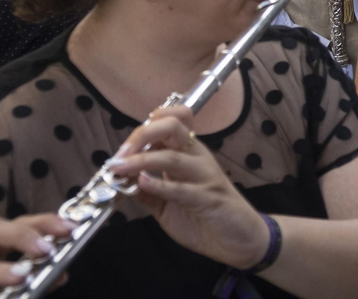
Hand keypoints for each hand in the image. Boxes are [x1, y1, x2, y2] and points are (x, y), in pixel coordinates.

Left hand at [107, 106, 270, 269]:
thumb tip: (119, 181)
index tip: (128, 143)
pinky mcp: (208, 198)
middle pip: (172, 126)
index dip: (149, 123)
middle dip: (141, 135)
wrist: (238, 239)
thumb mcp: (167, 204)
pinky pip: (181, 188)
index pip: (174, 119)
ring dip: (141, 160)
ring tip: (120, 168)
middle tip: (119, 155)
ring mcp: (204, 176)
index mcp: (189, 153)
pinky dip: (159, 184)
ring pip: (173, 156)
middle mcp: (198, 157)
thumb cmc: (204, 217)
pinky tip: (142, 183)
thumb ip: (147, 192)